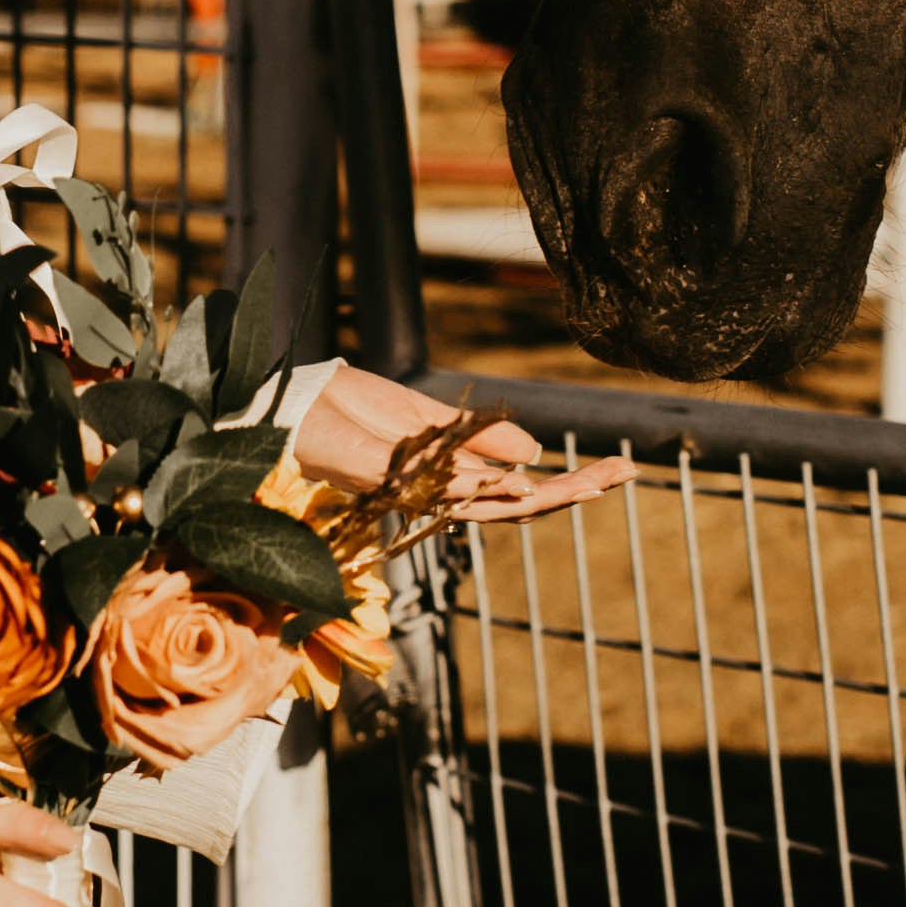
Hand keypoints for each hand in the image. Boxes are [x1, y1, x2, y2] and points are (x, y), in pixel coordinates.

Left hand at [286, 360, 628, 536]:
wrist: (282, 404)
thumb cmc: (339, 408)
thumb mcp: (419, 415)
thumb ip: (475, 437)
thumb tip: (534, 454)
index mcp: (444, 472)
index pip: (515, 486)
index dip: (564, 484)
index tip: (614, 471)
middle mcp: (434, 488)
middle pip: (515, 501)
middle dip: (570, 490)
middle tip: (623, 476)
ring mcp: (413, 486)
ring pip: (492, 502)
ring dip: (547, 493)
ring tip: (599, 480)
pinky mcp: (386, 475)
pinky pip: (446, 487)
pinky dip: (491, 488)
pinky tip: (532, 483)